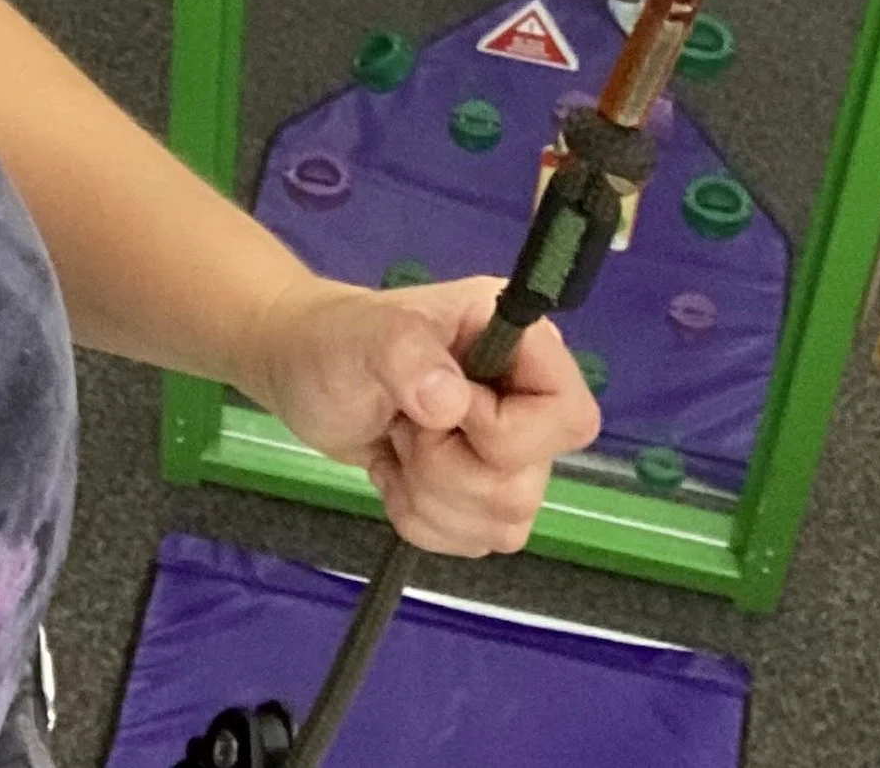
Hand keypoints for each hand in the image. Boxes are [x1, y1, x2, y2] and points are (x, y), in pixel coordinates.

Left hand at [249, 277, 599, 554]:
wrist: (308, 375)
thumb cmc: (340, 340)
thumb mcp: (368, 336)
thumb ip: (409, 356)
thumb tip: (450, 403)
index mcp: (522, 344)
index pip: (571, 417)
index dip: (509, 434)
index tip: (451, 414)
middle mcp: (526, 399)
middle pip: (528, 485)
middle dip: (448, 470)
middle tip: (407, 427)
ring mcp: (507, 453)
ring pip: (504, 523)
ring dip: (431, 497)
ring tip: (399, 447)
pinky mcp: (480, 496)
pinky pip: (474, 542)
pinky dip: (423, 520)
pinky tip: (398, 474)